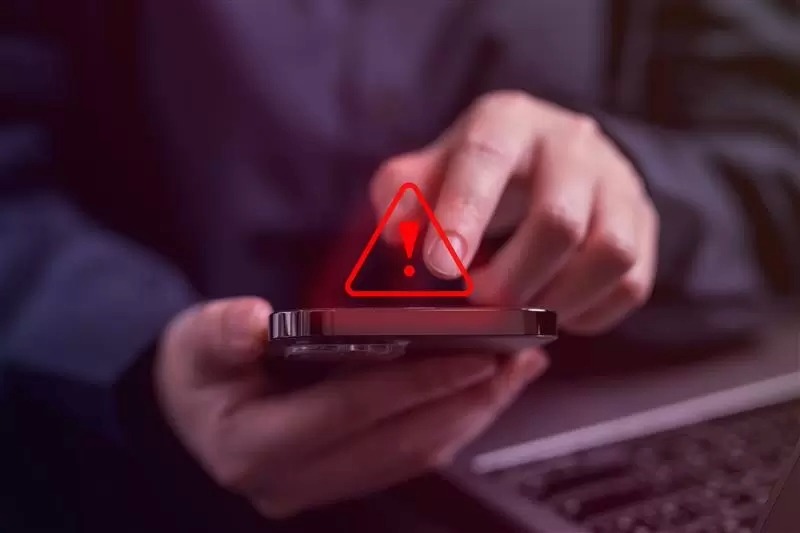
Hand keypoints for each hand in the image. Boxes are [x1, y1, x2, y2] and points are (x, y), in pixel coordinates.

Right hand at [155, 297, 547, 517]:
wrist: (188, 415)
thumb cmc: (195, 372)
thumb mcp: (195, 343)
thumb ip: (221, 333)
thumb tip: (255, 321)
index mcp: (258, 446)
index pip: (353, 412)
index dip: (416, 383)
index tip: (473, 355)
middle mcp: (296, 480)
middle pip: (401, 442)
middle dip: (466, 400)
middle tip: (518, 359)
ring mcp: (324, 487)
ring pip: (417, 454)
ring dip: (472, 413)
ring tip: (517, 371)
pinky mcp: (346, 480)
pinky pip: (412, 455)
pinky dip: (454, 421)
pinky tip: (483, 392)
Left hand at [371, 91, 658, 333]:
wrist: (552, 158)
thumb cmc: (481, 172)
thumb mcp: (434, 169)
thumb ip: (403, 194)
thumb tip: (396, 233)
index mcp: (508, 121)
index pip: (487, 158)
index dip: (463, 213)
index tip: (440, 267)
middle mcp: (572, 144)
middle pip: (558, 221)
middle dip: (512, 279)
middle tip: (481, 302)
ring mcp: (618, 183)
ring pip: (609, 255)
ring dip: (557, 301)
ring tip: (521, 313)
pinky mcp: (644, 224)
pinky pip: (632, 283)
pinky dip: (588, 314)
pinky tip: (554, 311)